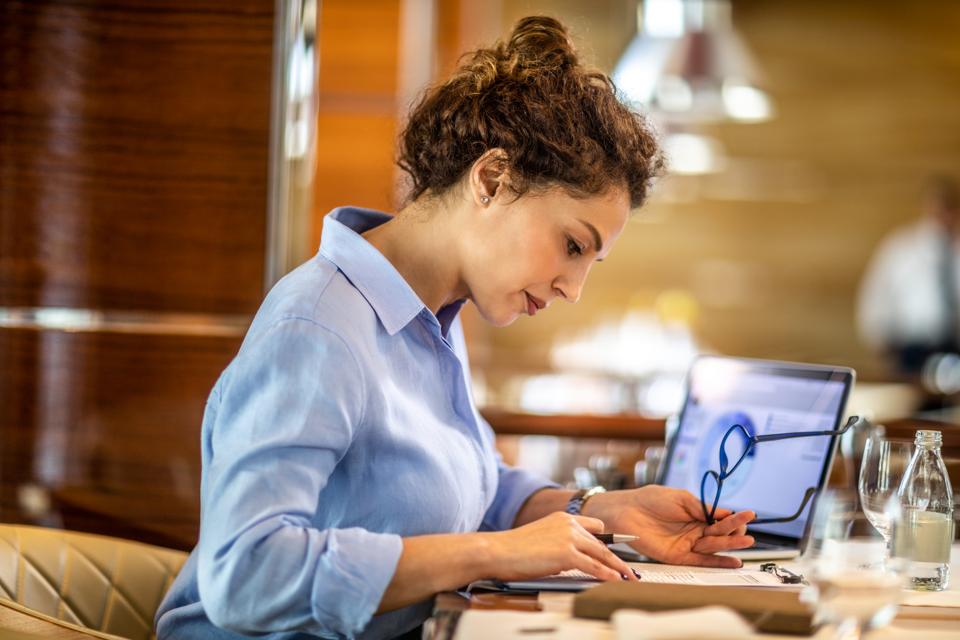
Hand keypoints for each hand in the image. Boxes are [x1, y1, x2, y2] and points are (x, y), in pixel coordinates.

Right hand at [483, 512, 638, 581]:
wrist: (499, 550)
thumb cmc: (514, 548)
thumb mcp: (541, 537)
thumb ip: (559, 542)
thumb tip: (570, 557)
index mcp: (562, 518)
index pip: (594, 526)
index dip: (607, 539)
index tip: (617, 548)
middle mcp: (569, 524)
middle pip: (602, 542)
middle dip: (617, 557)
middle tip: (629, 568)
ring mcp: (569, 538)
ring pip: (602, 554)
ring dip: (618, 567)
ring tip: (628, 577)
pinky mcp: (567, 554)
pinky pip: (594, 566)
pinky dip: (607, 574)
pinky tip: (615, 580)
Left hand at [583, 485, 754, 567]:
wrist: (627, 510)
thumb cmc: (650, 500)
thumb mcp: (680, 498)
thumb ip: (703, 507)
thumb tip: (726, 512)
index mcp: (695, 514)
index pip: (720, 519)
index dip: (733, 519)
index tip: (745, 515)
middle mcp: (693, 530)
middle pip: (719, 534)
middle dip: (735, 532)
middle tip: (748, 531)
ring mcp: (687, 544)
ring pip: (713, 547)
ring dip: (731, 545)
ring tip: (747, 542)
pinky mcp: (678, 556)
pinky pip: (701, 561)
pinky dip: (717, 562)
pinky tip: (732, 561)